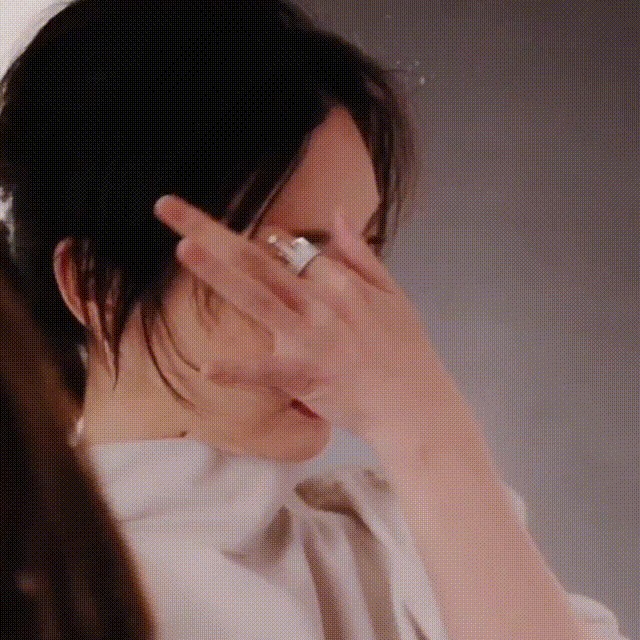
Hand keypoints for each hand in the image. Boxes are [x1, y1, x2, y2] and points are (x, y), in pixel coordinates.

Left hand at [154, 195, 474, 450]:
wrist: (414, 402)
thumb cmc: (404, 347)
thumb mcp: (392, 291)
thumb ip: (359, 252)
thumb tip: (338, 212)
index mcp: (339, 280)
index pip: (290, 249)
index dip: (265, 243)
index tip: (251, 243)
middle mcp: (318, 301)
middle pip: (258, 260)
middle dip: (210, 231)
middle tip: (166, 206)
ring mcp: (308, 337)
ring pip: (257, 298)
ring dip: (218, 274)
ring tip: (182, 247)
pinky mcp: (304, 376)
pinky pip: (267, 372)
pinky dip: (239, 371)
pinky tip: (208, 369)